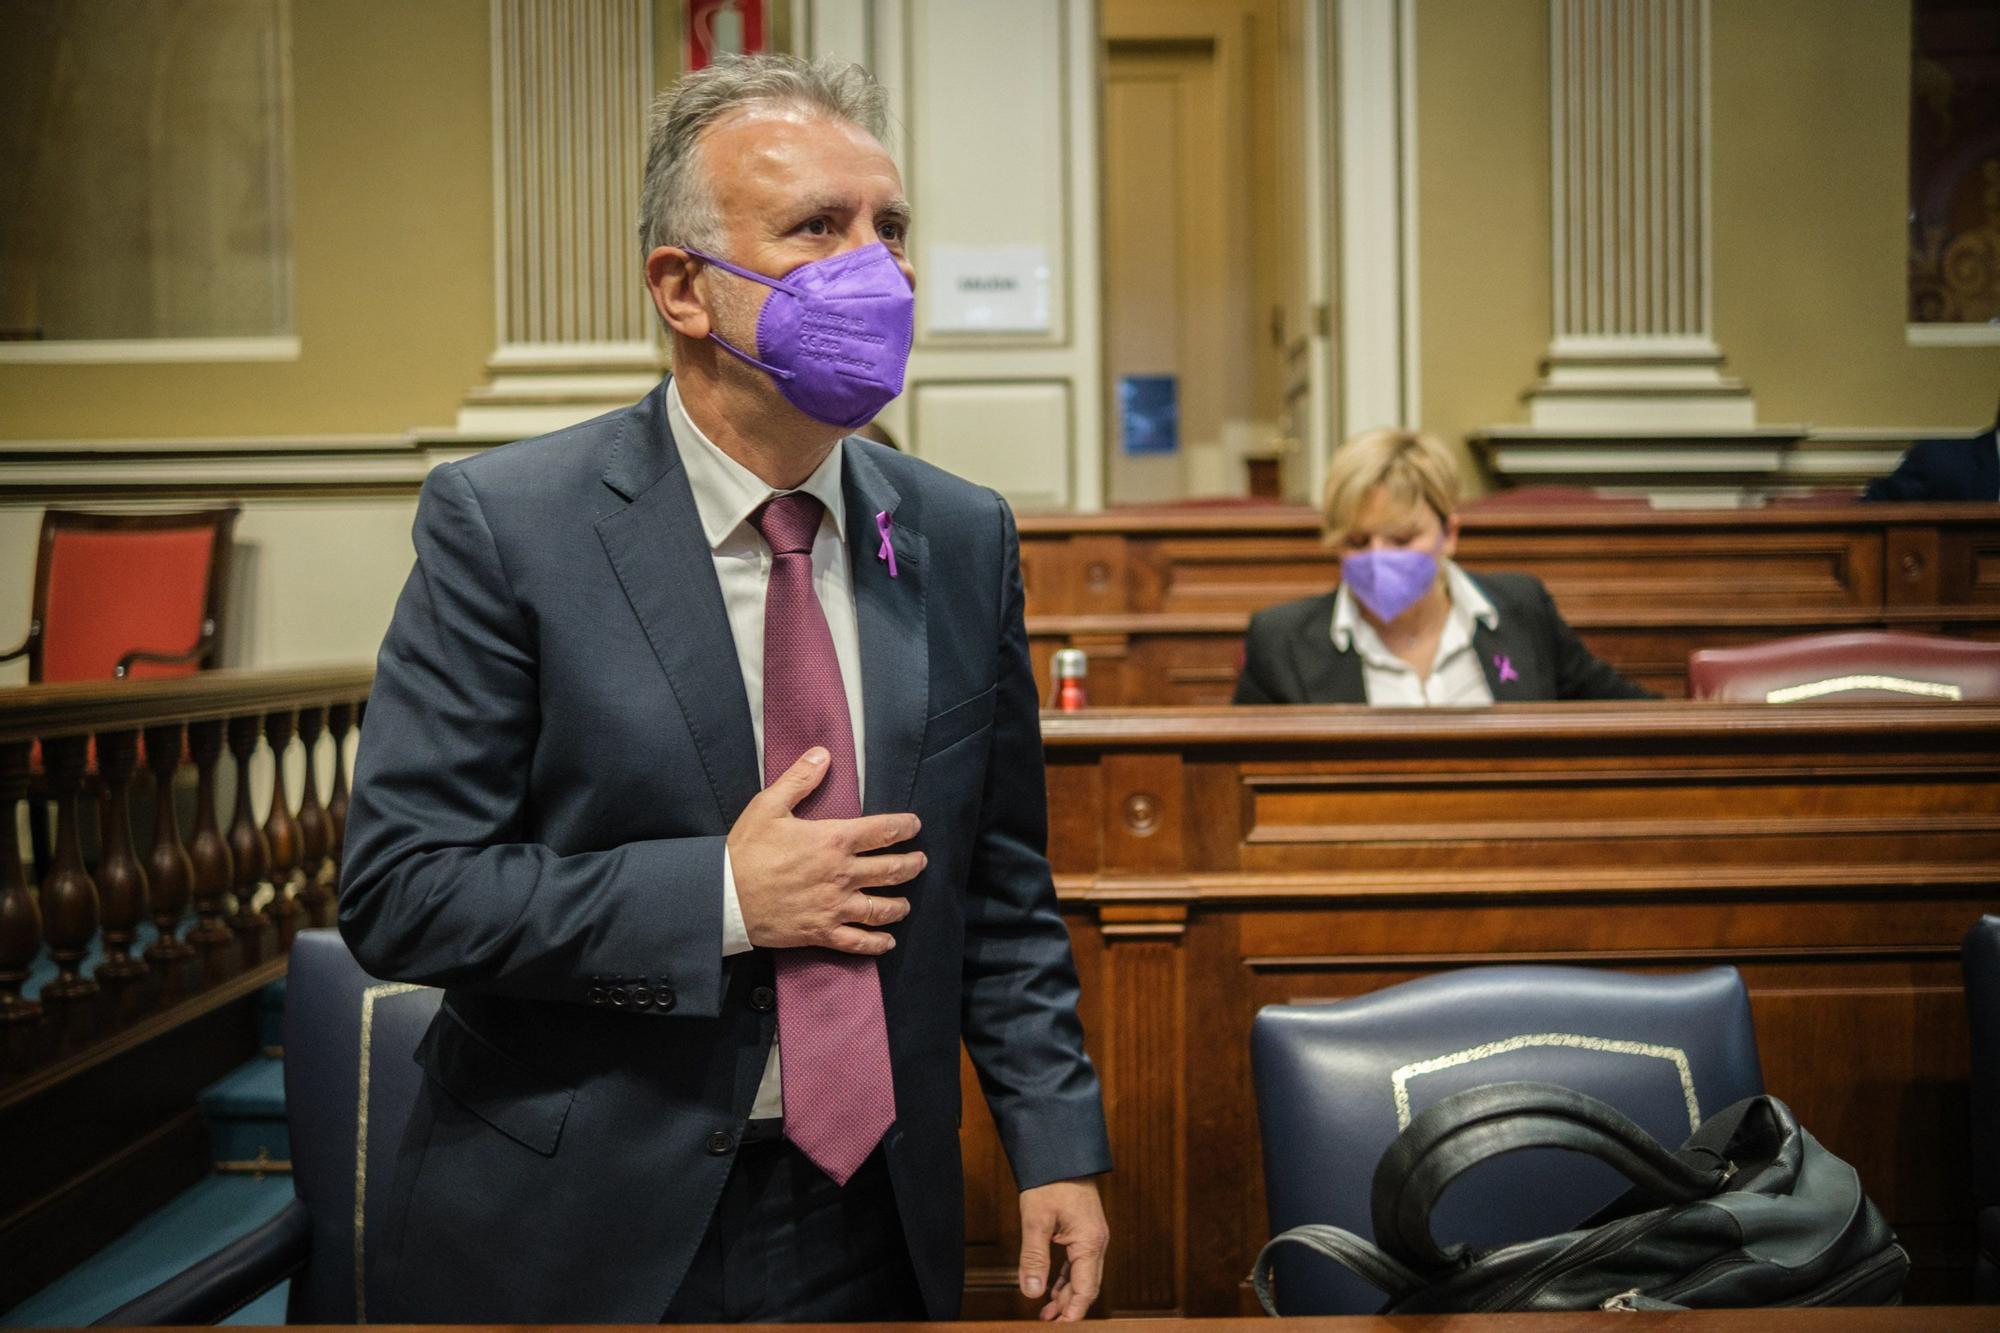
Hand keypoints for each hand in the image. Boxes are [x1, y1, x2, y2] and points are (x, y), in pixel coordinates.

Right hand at [729, 747, 924, 954]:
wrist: (724, 896)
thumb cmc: (746, 850)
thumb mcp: (769, 805)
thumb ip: (800, 779)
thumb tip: (823, 754)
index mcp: (833, 840)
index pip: (883, 831)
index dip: (904, 827)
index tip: (915, 826)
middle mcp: (842, 874)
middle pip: (892, 870)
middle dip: (912, 864)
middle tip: (920, 861)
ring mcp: (835, 906)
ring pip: (882, 908)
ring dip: (900, 905)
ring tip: (906, 902)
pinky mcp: (822, 932)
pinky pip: (858, 942)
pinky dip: (877, 944)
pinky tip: (887, 941)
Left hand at [1018, 1177, 1107, 1320]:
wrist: (1060, 1153)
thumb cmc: (1050, 1182)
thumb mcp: (1036, 1220)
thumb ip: (1034, 1258)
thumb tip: (1032, 1292)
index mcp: (1090, 1242)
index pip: (1085, 1289)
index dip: (1073, 1312)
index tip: (1059, 1327)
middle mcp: (1096, 1242)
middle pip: (1086, 1285)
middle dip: (1069, 1307)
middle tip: (1047, 1322)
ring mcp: (1092, 1236)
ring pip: (1082, 1275)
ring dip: (1066, 1295)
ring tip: (1046, 1312)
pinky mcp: (1084, 1231)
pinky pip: (1079, 1263)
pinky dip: (1066, 1279)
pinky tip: (1052, 1288)